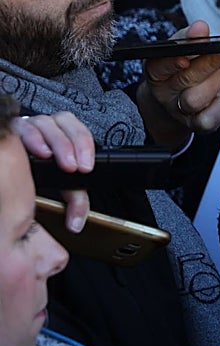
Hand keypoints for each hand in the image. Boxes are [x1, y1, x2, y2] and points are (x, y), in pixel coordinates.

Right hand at [15, 112, 93, 231]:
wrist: (8, 168)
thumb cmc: (34, 174)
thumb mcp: (58, 185)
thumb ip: (74, 200)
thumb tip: (75, 224)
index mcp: (64, 135)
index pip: (80, 131)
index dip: (85, 146)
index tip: (86, 168)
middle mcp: (47, 127)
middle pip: (65, 121)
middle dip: (73, 143)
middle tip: (74, 166)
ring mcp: (29, 126)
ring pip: (45, 122)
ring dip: (56, 141)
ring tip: (56, 158)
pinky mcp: (14, 131)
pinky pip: (23, 126)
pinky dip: (33, 137)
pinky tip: (39, 152)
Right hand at [136, 21, 219, 147]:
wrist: (176, 98)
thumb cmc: (181, 67)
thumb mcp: (180, 48)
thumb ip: (189, 36)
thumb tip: (200, 26)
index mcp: (156, 71)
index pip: (159, 65)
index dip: (173, 60)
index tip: (187, 55)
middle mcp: (164, 93)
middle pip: (184, 79)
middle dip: (209, 64)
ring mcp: (178, 111)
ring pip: (195, 100)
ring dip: (214, 83)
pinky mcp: (196, 124)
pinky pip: (208, 119)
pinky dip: (219, 107)